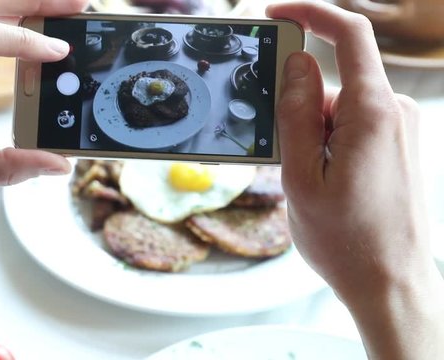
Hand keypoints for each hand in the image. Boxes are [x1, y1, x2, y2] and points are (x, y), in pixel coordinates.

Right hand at [268, 1, 443, 357]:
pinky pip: (353, 125)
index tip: (276, 15)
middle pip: (333, 81)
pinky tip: (322, 182)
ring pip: (339, 108)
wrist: (391, 283)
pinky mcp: (396, 146)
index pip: (348, 35)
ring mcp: (399, 130)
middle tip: (280, 151)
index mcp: (372, 113)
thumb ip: (295, 114)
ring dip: (312, 133)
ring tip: (307, 182)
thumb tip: (295, 65)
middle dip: (297, 106)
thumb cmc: (346, 239)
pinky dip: (327, 142)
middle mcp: (394, 113)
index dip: (310, 13)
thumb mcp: (301, 177)